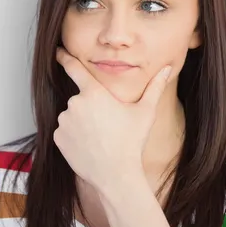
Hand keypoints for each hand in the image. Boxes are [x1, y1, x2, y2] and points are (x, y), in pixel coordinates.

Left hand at [53, 47, 171, 189]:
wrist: (116, 175)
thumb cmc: (132, 142)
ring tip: (100, 138)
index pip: (74, 68)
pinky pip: (65, 132)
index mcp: (94, 93)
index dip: (65, 57)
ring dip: (82, 123)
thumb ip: (155, 87)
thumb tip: (166, 68)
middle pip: (81, 99)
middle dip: (91, 108)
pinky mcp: (58, 138)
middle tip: (107, 125)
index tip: (58, 51)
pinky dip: (74, 137)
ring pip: (72, 116)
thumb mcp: (145, 112)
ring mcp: (64, 121)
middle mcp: (75, 104)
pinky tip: (89, 146)